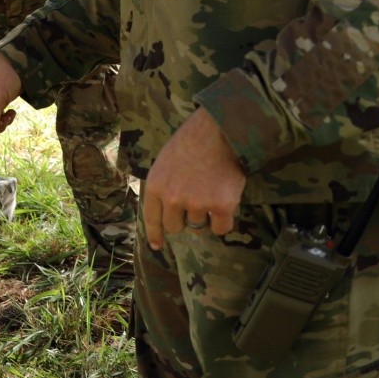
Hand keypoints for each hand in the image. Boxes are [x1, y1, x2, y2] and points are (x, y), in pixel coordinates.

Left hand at [143, 108, 245, 247]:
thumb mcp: (165, 162)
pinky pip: (221, 228)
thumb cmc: (192, 141)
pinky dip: (224, 220)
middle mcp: (172, 199)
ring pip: (200, 225)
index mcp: (155, 186)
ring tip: (212, 189)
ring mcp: (196, 204)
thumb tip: (165, 209)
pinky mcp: (220, 207)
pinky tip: (226, 202)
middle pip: (176, 227)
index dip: (155, 234)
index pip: (152, 218)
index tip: (157, 246)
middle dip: (185, 220)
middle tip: (197, 202)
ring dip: (207, 214)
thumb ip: (163, 186)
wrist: (220, 130)